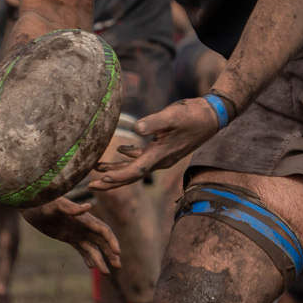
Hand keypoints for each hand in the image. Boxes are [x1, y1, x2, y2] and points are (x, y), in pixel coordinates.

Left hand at [22, 196, 120, 271]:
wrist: (32, 206)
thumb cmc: (44, 203)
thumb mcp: (56, 205)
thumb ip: (71, 207)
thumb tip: (88, 206)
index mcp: (84, 218)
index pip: (103, 231)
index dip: (112, 241)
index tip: (117, 253)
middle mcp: (84, 226)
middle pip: (102, 241)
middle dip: (111, 253)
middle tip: (118, 266)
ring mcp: (77, 233)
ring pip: (94, 248)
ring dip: (101, 259)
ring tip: (106, 273)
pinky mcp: (69, 238)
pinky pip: (82, 249)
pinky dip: (88, 258)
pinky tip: (91, 267)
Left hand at [91, 97, 220, 188]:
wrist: (211, 116)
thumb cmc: (193, 115)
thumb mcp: (173, 116)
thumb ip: (154, 122)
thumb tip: (136, 128)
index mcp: (160, 155)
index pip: (135, 171)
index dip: (118, 177)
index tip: (101, 182)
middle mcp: (160, 160)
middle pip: (132, 175)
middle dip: (112, 182)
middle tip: (91, 187)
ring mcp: (162, 155)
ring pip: (135, 167)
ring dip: (116, 169)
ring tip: (97, 169)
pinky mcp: (164, 148)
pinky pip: (143, 157)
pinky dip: (130, 155)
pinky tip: (121, 150)